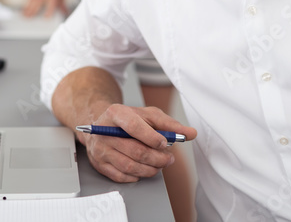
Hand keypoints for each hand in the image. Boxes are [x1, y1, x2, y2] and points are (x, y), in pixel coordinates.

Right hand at [24, 0, 67, 16]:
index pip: (52, 0)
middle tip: (29, 19)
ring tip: (24, 16)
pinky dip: (28, 2)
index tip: (47, 17)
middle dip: (34, 11)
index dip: (49, 9)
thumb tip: (64, 10)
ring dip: (28, 8)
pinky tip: (25, 7)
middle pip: (39, 1)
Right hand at [81, 104, 197, 183]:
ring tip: (159, 164)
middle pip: (135, 151)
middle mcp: (104, 132)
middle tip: (169, 159)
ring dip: (150, 169)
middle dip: (157, 158)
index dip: (152, 138)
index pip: (134, 127)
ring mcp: (101, 149)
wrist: (104, 126)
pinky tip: (142, 168)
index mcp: (116, 113)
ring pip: (130, 166)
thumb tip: (190, 133)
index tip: (164, 143)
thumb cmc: (128, 120)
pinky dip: (136, 176)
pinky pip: (121, 176)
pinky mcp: (99, 164)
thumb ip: (169, 124)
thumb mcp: (148, 115)